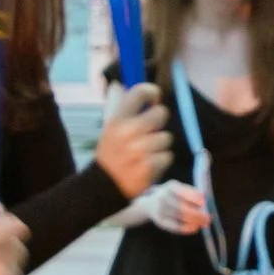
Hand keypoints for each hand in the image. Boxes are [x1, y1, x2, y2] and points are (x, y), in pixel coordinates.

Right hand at [95, 83, 172, 198]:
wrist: (105, 184)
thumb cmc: (111, 153)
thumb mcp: (110, 128)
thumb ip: (125, 109)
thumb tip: (137, 90)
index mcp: (118, 119)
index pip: (140, 92)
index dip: (152, 92)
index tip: (154, 100)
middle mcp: (129, 132)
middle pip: (161, 113)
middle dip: (159, 122)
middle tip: (150, 131)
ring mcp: (140, 150)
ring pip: (167, 137)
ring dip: (160, 145)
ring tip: (147, 152)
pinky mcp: (150, 166)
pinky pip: (168, 156)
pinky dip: (161, 161)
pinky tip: (149, 164)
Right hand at [143, 180, 209, 235]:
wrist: (150, 203)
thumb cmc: (172, 195)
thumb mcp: (180, 188)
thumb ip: (192, 192)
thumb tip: (205, 199)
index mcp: (171, 187)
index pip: (182, 192)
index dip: (193, 198)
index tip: (203, 203)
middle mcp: (163, 198)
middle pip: (181, 207)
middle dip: (197, 214)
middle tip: (208, 218)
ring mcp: (161, 210)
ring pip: (179, 217)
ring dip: (194, 221)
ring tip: (204, 224)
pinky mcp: (160, 221)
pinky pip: (175, 226)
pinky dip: (186, 228)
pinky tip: (195, 228)